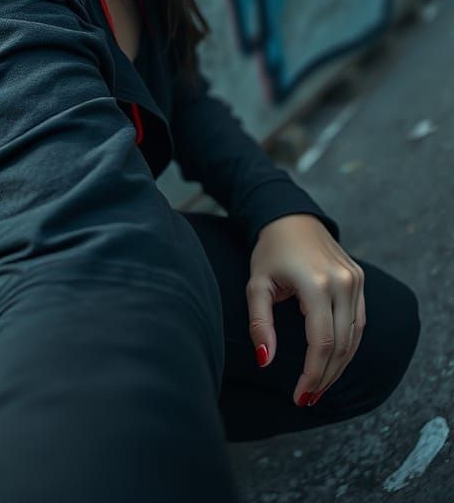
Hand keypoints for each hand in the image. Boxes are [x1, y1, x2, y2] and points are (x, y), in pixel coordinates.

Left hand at [247, 213, 365, 405]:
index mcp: (317, 284)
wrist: (290, 217)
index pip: (322, 342)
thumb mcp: (256, 285)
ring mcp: (356, 280)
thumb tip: (266, 361)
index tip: (300, 396)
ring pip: (355, 337)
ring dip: (338, 365)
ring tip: (318, 386)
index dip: (312, 374)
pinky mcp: (360, 279)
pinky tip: (332, 361)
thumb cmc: (269, 251)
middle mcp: (343, 283)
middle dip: (325, 376)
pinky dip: (348, 345)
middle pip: (342, 345)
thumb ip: (259, 324)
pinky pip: (359, 321)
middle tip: (308, 398)